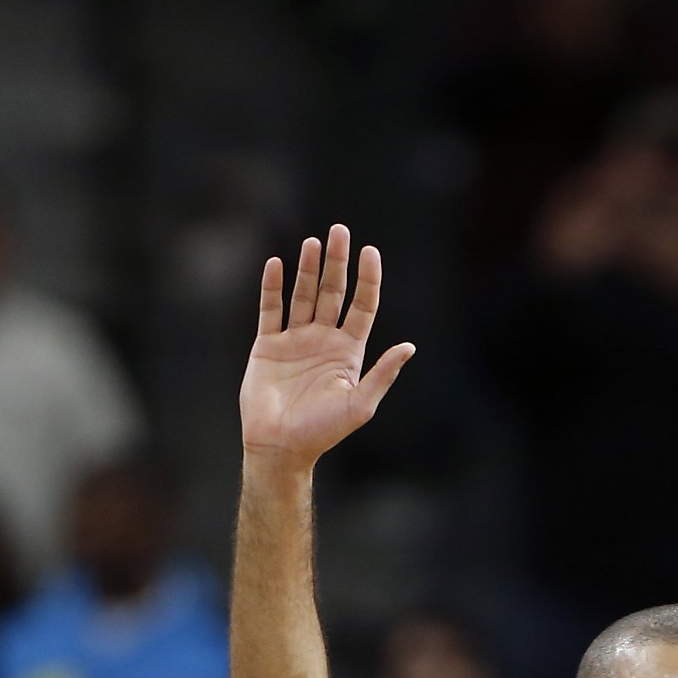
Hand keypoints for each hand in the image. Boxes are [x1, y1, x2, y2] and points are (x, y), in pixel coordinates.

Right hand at [240, 225, 414, 472]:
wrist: (281, 446)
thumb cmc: (324, 431)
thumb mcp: (361, 403)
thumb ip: (383, 373)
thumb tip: (410, 347)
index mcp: (349, 352)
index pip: (362, 306)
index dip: (367, 280)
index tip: (371, 252)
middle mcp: (323, 340)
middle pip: (332, 292)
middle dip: (337, 263)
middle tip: (340, 231)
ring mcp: (295, 340)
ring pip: (303, 295)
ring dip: (307, 268)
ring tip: (313, 242)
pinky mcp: (267, 345)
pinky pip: (270, 309)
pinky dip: (272, 287)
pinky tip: (277, 264)